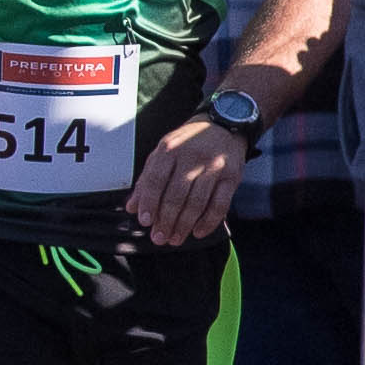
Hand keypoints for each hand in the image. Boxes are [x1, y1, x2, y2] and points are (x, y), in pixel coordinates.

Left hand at [125, 126, 246, 247]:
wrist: (224, 125)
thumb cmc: (188, 143)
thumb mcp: (163, 153)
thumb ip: (147, 179)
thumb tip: (131, 207)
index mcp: (170, 149)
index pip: (156, 180)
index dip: (149, 203)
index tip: (145, 221)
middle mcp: (192, 157)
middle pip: (176, 195)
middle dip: (166, 220)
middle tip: (159, 237)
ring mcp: (214, 167)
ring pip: (197, 202)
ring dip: (184, 225)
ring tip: (175, 239)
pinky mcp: (232, 177)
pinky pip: (220, 205)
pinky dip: (208, 222)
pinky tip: (197, 232)